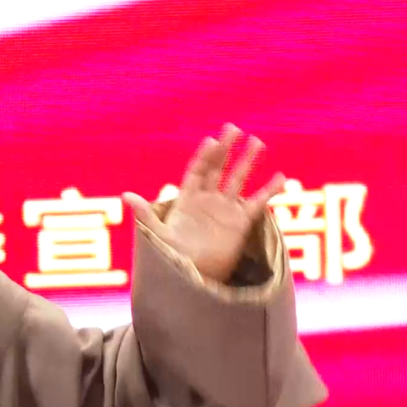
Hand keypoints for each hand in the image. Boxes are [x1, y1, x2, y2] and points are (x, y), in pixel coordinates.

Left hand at [122, 124, 284, 282]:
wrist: (192, 277)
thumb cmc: (171, 257)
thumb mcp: (157, 234)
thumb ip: (145, 214)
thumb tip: (126, 195)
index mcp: (187, 199)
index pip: (197, 171)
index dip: (204, 156)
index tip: (212, 140)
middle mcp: (207, 200)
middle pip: (217, 169)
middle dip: (225, 149)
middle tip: (234, 129)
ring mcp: (225, 209)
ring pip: (238, 180)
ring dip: (247, 161)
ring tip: (258, 142)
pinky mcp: (240, 223)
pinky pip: (257, 203)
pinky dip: (268, 190)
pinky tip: (280, 177)